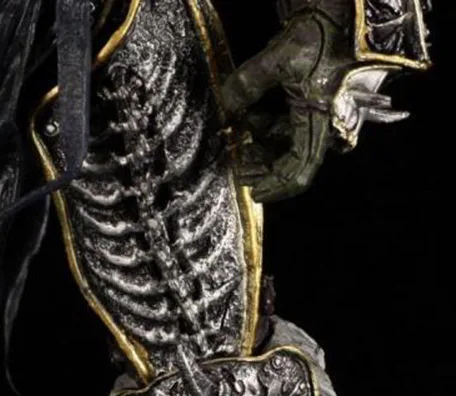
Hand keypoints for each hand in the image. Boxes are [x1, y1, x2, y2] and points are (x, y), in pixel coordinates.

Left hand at [220, 8, 404, 202]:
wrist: (353, 8)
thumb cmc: (326, 31)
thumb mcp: (281, 58)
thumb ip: (248, 85)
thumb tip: (227, 105)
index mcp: (323, 121)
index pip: (298, 171)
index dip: (274, 186)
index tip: (252, 192)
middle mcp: (330, 124)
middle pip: (292, 159)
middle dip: (263, 162)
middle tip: (237, 161)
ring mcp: (328, 113)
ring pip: (292, 141)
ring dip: (264, 142)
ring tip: (239, 134)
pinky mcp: (323, 100)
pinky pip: (296, 124)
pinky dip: (272, 125)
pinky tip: (252, 116)